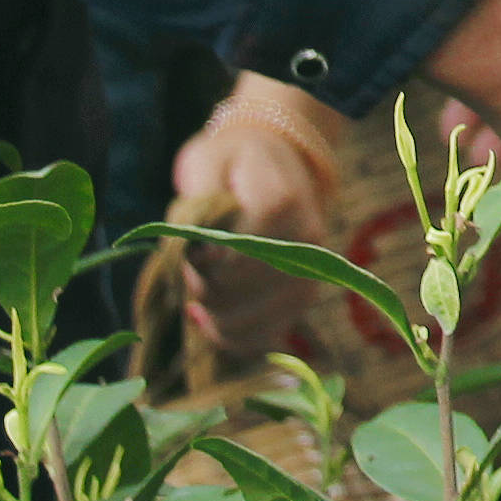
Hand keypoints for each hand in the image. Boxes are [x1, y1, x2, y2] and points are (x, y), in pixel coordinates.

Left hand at [163, 73, 351, 365]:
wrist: (276, 162)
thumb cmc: (231, 164)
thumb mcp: (206, 163)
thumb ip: (200, 204)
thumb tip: (202, 252)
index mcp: (282, 201)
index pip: (244, 249)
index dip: (209, 260)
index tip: (193, 249)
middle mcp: (306, 242)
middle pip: (244, 290)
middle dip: (204, 284)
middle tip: (192, 262)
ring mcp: (308, 274)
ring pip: (253, 322)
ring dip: (212, 313)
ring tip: (199, 287)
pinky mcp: (300, 300)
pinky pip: (262, 338)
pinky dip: (227, 336)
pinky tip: (205, 317)